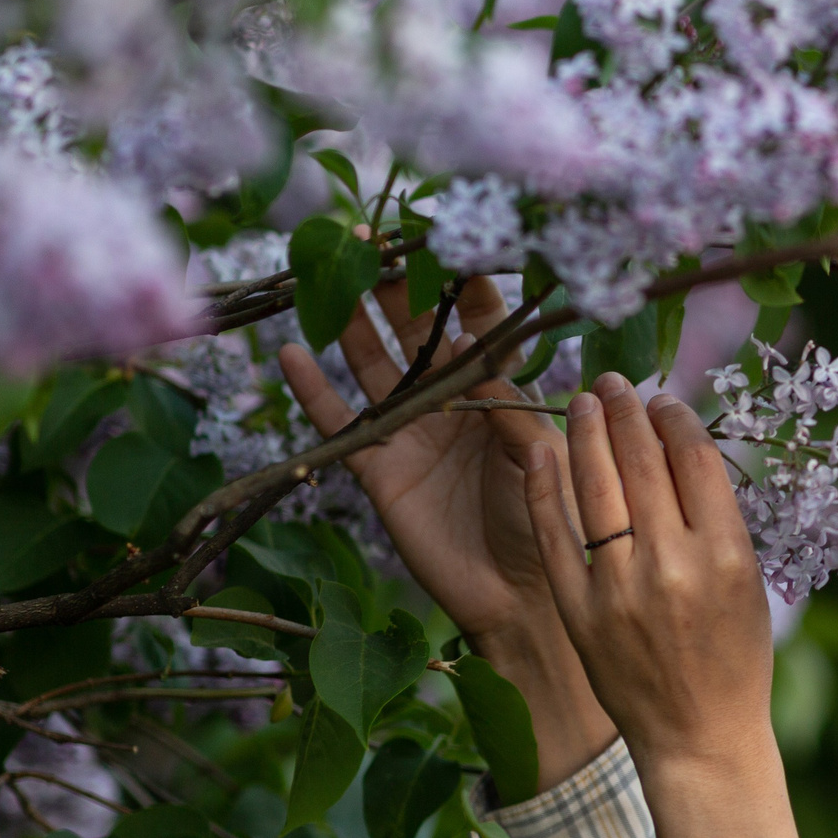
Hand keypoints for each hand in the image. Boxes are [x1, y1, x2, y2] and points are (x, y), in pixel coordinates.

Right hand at [280, 276, 615, 789]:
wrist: (520, 596)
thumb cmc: (550, 524)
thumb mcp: (545, 462)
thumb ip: (518, 414)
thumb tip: (488, 369)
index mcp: (499, 392)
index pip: (478, 327)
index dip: (463, 288)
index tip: (450, 241)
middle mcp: (451, 402)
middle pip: (417, 333)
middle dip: (398, 288)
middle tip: (373, 242)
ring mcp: (410, 431)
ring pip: (373, 364)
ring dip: (351, 323)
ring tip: (325, 277)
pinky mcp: (377, 467)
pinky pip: (339, 422)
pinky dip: (312, 390)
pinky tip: (288, 353)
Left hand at [520, 373, 809, 837]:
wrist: (697, 736)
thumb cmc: (732, 659)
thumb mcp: (748, 584)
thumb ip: (715, 519)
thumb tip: (677, 447)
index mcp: (726, 556)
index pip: (695, 460)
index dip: (674, 418)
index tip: (661, 399)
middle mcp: (673, 565)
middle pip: (644, 462)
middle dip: (625, 410)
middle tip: (613, 380)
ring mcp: (620, 587)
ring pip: (597, 486)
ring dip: (586, 431)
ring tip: (581, 398)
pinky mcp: (579, 609)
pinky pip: (555, 533)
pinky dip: (545, 486)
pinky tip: (541, 449)